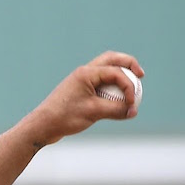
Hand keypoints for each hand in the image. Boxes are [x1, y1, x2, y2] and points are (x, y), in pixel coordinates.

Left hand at [28, 51, 144, 145]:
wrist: (44, 125)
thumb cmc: (65, 116)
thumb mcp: (94, 113)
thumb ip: (117, 110)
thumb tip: (133, 111)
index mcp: (86, 73)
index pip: (116, 72)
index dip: (129, 86)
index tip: (132, 104)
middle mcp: (84, 73)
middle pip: (111, 60)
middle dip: (128, 65)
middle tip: (141, 75)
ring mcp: (81, 81)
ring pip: (106, 71)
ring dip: (120, 75)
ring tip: (132, 87)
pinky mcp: (80, 91)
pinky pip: (101, 84)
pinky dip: (112, 88)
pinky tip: (118, 100)